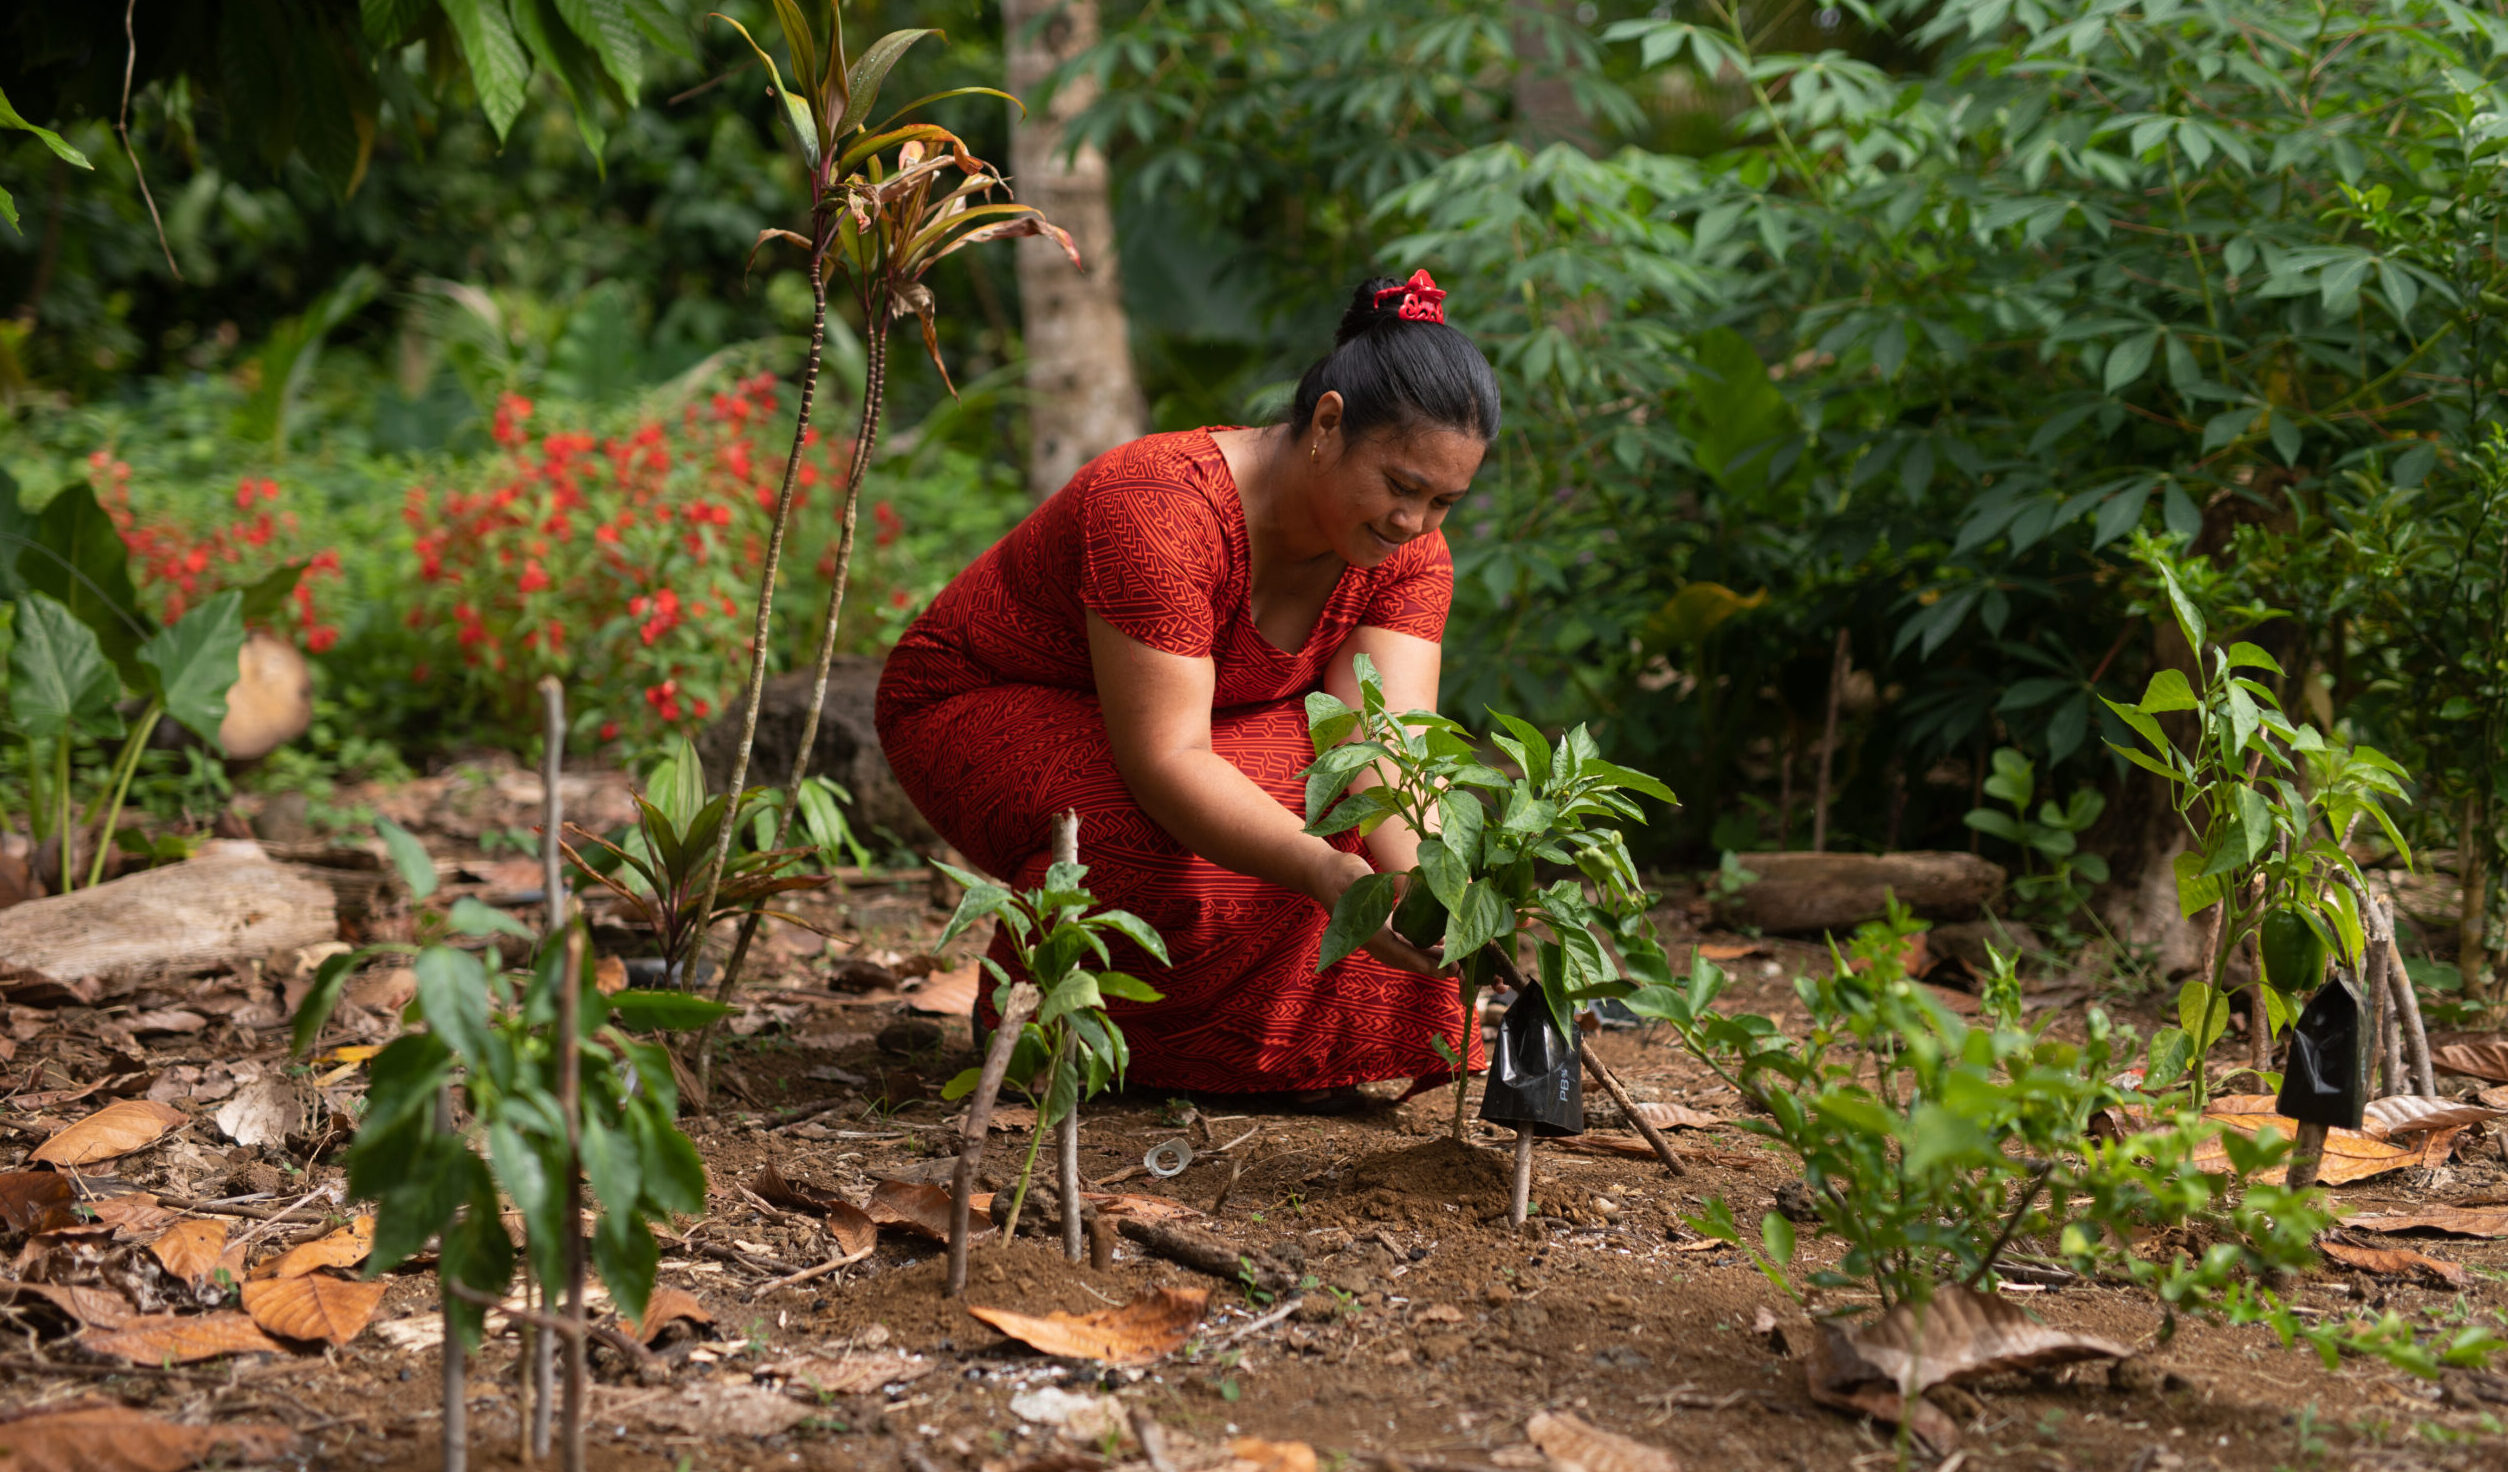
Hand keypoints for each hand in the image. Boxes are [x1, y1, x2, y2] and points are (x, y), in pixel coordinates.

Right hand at [1310, 849, 1450, 977]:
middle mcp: (1373, 940)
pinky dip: (1423, 948)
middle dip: (1431, 967)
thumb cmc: (1339, 873)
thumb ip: (1370, 885)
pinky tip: (1442, 945)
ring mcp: (1378, 937)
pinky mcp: (1383, 930)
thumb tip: (1394, 890)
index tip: (1441, 970)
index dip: (1420, 961)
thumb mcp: (1353, 874)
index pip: (1397, 951)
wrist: (1324, 874)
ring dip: (1430, 961)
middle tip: (1457, 971)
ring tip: (1455, 964)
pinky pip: (1405, 944)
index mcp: (1366, 932)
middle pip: (1405, 959)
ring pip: (1408, 954)